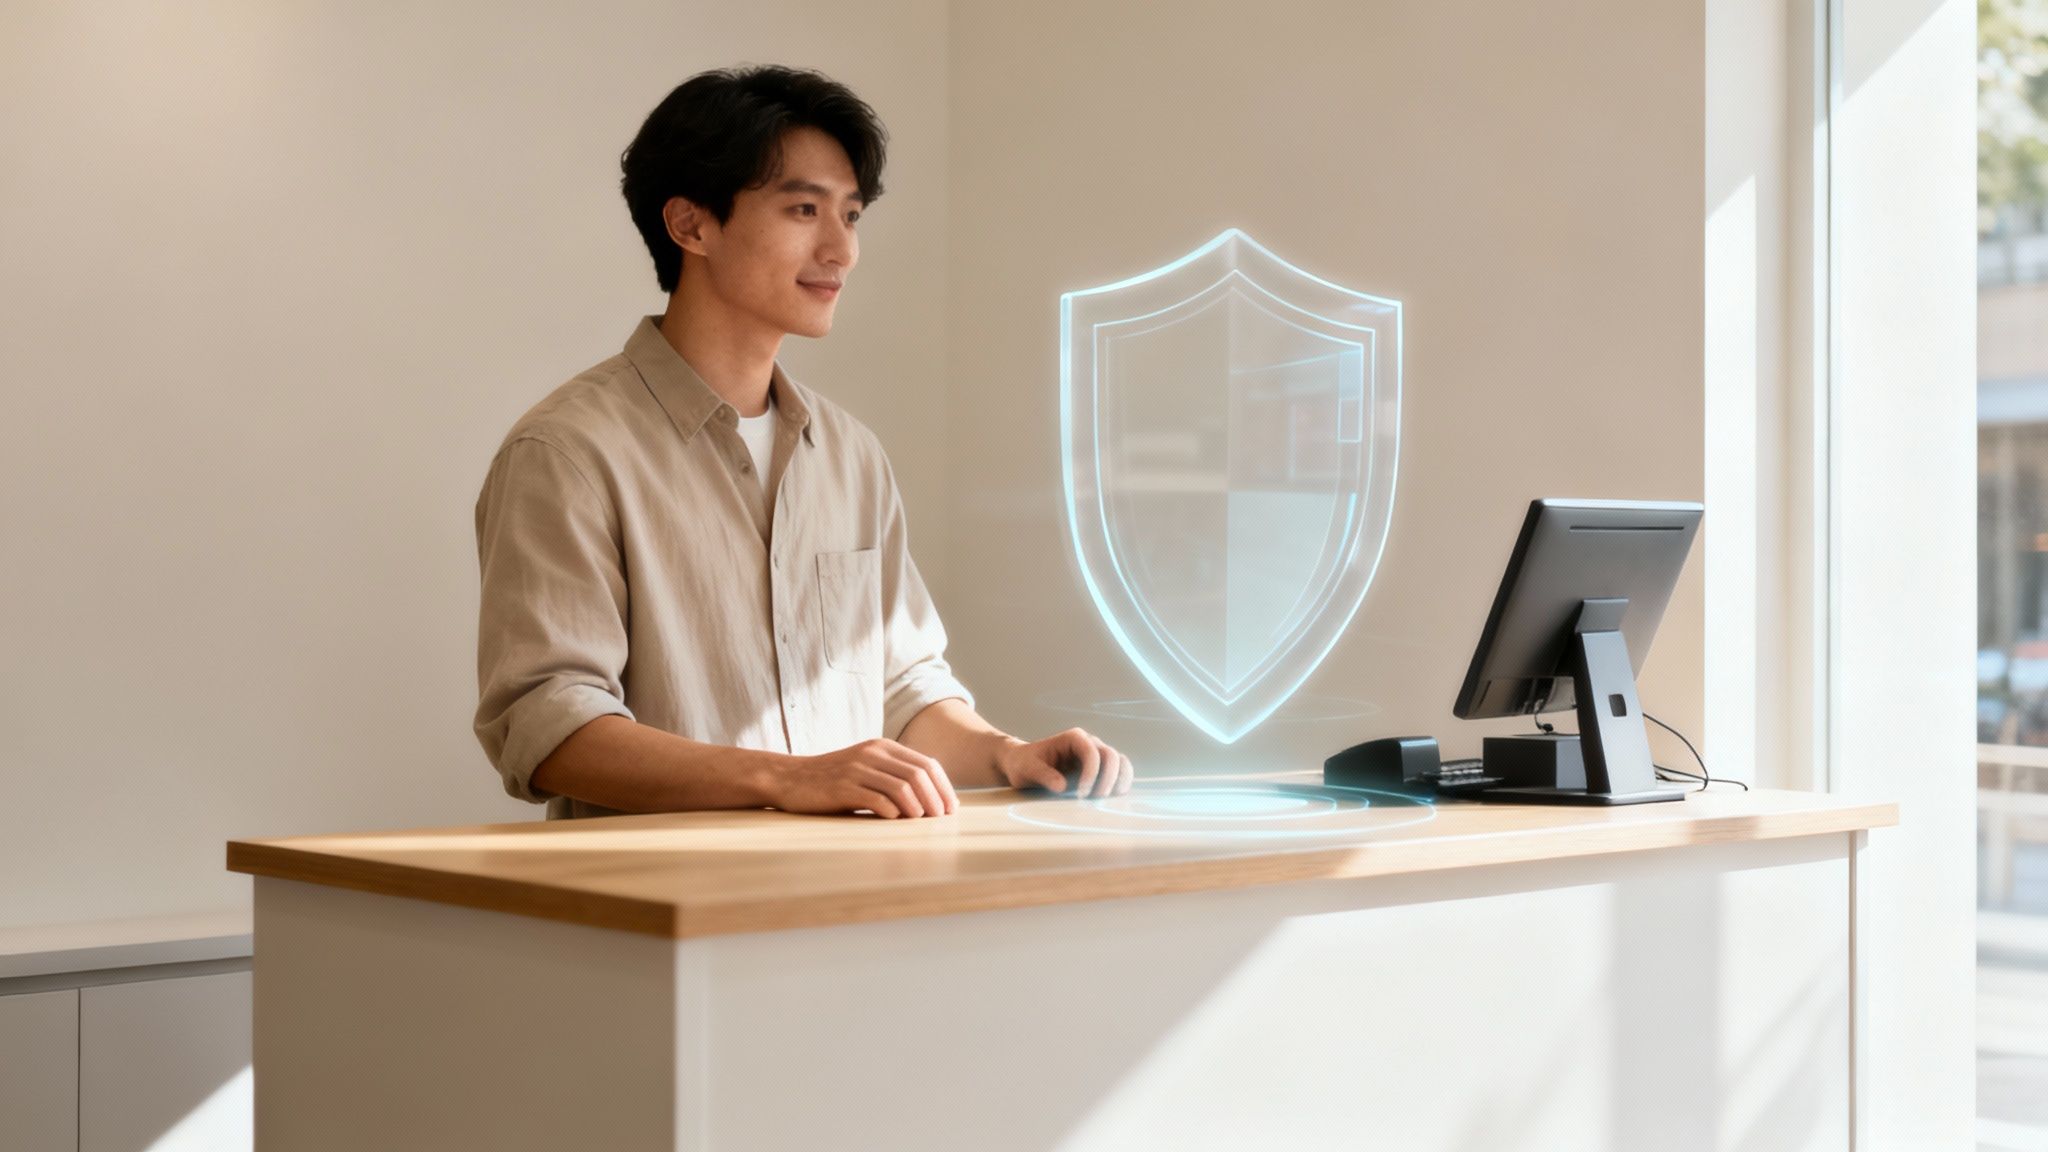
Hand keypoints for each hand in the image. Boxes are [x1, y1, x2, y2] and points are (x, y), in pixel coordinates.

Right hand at [767, 739, 958, 818]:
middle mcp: (872, 754)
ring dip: (918, 806)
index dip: (944, 786)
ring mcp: (857, 769)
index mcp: (883, 747)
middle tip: (941, 819)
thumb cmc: (832, 781)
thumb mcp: (866, 769)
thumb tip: (929, 800)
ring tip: (922, 821)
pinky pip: (876, 798)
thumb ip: (892, 776)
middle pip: (918, 774)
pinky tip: (895, 821)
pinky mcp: (842, 787)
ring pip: (902, 786)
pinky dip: (892, 811)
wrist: (789, 778)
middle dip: (936, 798)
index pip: (926, 763)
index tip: (951, 808)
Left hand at [996, 728, 1132, 797]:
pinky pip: (1119, 773)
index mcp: (1073, 738)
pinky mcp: (1100, 769)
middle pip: (1111, 756)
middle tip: (1095, 800)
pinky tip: (1112, 797)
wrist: (1023, 765)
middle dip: (1107, 779)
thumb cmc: (1024, 763)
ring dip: (1118, 782)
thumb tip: (1061, 786)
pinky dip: (1120, 784)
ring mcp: (1096, 756)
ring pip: (1120, 763)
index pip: (1091, 752)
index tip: (1080, 794)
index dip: (1091, 773)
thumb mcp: (1027, 768)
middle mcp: (1089, 743)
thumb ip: (1043, 775)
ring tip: (1106, 799)